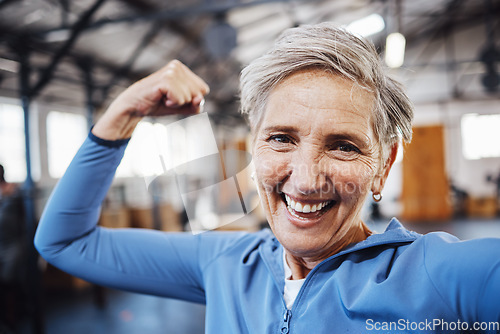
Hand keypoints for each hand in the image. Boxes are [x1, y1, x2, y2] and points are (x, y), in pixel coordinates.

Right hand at [92, 60, 209, 139]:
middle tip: (167, 98)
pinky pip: (181, 99)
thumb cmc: (158, 104)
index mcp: (182, 69)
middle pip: (199, 93)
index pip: (204, 90)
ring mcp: (171, 71)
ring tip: (163, 97)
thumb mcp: (181, 106)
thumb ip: (195, 105)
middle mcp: (177, 66)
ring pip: (190, 97)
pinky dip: (172, 104)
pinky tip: (161, 98)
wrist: (134, 106)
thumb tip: (199, 100)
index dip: (191, 99)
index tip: (174, 97)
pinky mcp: (166, 80)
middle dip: (185, 101)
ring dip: (177, 103)